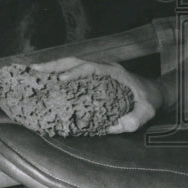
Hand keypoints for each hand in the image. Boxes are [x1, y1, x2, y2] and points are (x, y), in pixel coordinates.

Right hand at [29, 56, 163, 133]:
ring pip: (72, 63)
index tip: (60, 80)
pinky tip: (45, 80)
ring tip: (32, 72)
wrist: (156, 92)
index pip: (90, 68)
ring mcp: (98, 69)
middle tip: (33, 70)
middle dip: (53, 65)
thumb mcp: (148, 111)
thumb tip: (119, 126)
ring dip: (52, 67)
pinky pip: (74, 70)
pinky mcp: (95, 76)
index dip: (74, 72)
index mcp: (114, 72)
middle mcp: (104, 67)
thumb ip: (136, 119)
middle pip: (75, 60)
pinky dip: (58, 72)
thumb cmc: (150, 100)